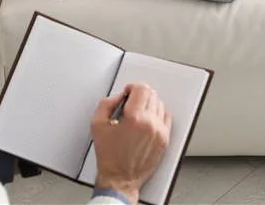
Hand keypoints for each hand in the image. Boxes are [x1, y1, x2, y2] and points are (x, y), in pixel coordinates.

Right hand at [91, 83, 172, 204]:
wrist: (120, 178)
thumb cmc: (110, 157)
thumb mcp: (97, 125)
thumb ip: (107, 103)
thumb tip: (119, 96)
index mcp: (134, 118)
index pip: (142, 89)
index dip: (132, 87)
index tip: (128, 92)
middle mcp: (150, 124)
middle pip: (152, 95)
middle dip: (140, 95)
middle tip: (130, 103)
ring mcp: (160, 132)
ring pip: (160, 105)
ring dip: (149, 105)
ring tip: (137, 114)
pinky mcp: (165, 140)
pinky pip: (166, 118)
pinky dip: (158, 116)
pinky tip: (148, 120)